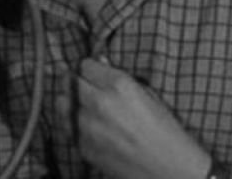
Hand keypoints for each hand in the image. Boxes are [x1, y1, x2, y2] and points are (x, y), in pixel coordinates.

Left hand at [56, 58, 211, 178]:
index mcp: (119, 85)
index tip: (94, 71)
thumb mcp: (150, 95)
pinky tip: (93, 126)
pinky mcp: (82, 146)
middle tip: (90, 86)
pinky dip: (77, 123)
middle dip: (80, 81)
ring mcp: (87, 126)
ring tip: (88, 106)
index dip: (92, 67)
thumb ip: (122, 79)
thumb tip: (103, 64)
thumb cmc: (165, 131)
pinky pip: (71, 127)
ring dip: (74, 102)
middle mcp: (98, 102)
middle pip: (72, 81)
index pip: (86, 65)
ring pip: (64, 104)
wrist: (167, 168)